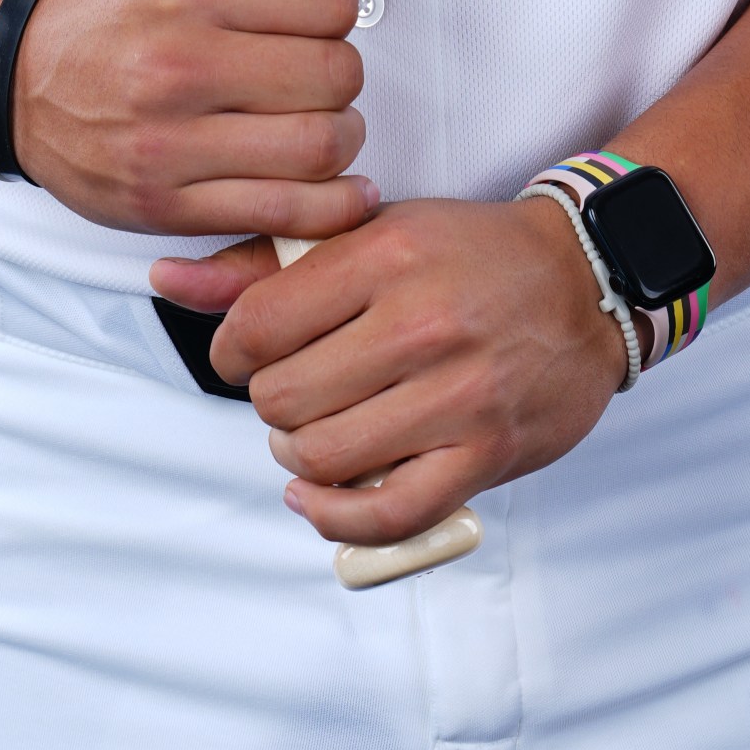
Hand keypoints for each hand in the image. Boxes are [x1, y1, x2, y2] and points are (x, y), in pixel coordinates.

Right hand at [9, 0, 407, 238]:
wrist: (18, 76)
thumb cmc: (114, 0)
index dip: (337, 2)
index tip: (313, 10)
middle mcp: (174, 66)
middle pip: (334, 75)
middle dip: (340, 68)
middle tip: (313, 65)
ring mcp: (169, 145)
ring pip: (320, 147)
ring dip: (340, 135)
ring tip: (314, 118)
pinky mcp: (167, 206)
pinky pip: (284, 215)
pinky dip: (329, 205)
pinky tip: (332, 183)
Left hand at [149, 196, 630, 549]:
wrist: (584, 282)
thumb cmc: (467, 254)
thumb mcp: (371, 232)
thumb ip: (265, 261)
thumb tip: (164, 280)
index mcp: (385, 254)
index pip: (257, 326)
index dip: (231, 352)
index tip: (245, 354)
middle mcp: (419, 323)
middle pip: (283, 399)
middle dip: (270, 403)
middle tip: (292, 390)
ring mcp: (455, 394)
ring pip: (323, 457)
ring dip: (299, 457)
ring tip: (313, 432)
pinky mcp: (485, 453)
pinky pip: (386, 514)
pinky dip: (337, 517)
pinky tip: (321, 494)